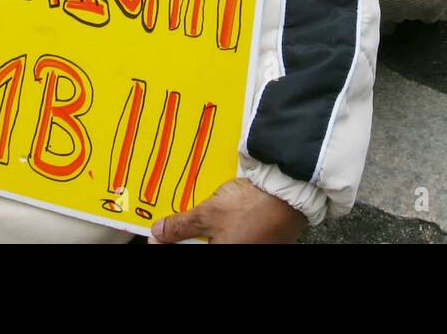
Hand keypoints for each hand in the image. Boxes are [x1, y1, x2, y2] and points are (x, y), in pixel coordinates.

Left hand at [150, 178, 306, 243]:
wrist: (289, 192)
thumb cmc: (251, 207)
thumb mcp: (208, 214)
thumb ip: (180, 227)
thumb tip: (157, 235)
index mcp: (223, 254)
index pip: (186, 250)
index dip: (172, 243)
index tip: (161, 235)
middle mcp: (239, 252)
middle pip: (204, 245)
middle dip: (189, 236)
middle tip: (174, 224)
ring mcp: (252, 247)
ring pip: (219, 240)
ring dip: (206, 231)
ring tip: (197, 216)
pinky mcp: (262, 240)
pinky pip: (234, 235)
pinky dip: (223, 227)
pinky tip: (217, 214)